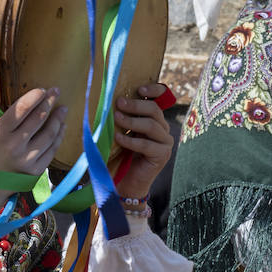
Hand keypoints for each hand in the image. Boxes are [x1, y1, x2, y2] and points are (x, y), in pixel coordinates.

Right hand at [0, 88, 66, 210]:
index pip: (21, 109)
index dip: (34, 97)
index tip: (41, 89)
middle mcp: (15, 145)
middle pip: (38, 119)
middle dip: (49, 102)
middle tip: (56, 91)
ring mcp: (27, 159)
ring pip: (49, 135)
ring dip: (58, 119)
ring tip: (63, 109)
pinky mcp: (35, 170)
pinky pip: (52, 150)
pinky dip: (59, 137)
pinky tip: (62, 127)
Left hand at [112, 83, 173, 199]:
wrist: (126, 183)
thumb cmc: (120, 156)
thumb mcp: (120, 132)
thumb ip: (121, 118)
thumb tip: (107, 101)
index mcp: (154, 119)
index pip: (162, 99)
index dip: (154, 90)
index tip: (140, 89)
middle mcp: (162, 129)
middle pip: (154, 110)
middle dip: (135, 105)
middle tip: (118, 104)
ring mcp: (165, 142)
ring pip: (151, 125)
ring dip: (132, 121)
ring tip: (116, 119)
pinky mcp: (162, 155)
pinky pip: (147, 144)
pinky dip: (131, 141)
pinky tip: (119, 139)